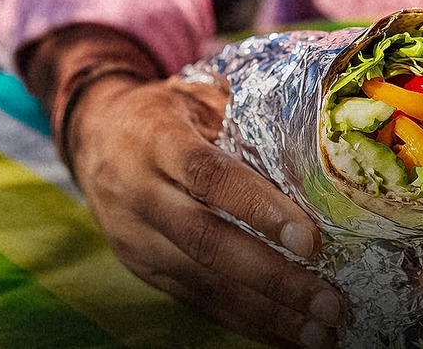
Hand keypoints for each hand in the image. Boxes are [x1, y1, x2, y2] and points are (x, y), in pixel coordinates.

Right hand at [22, 25, 343, 348]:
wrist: (94, 135)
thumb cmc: (164, 114)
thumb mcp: (199, 97)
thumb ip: (249, 120)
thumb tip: (319, 153)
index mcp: (156, 139)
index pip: (208, 176)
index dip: (258, 207)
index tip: (309, 239)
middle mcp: (139, 192)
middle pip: (206, 241)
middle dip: (273, 277)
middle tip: (328, 303)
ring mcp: (136, 237)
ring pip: (202, 282)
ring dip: (265, 312)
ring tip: (317, 332)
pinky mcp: (142, 267)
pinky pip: (194, 300)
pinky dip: (243, 321)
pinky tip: (283, 334)